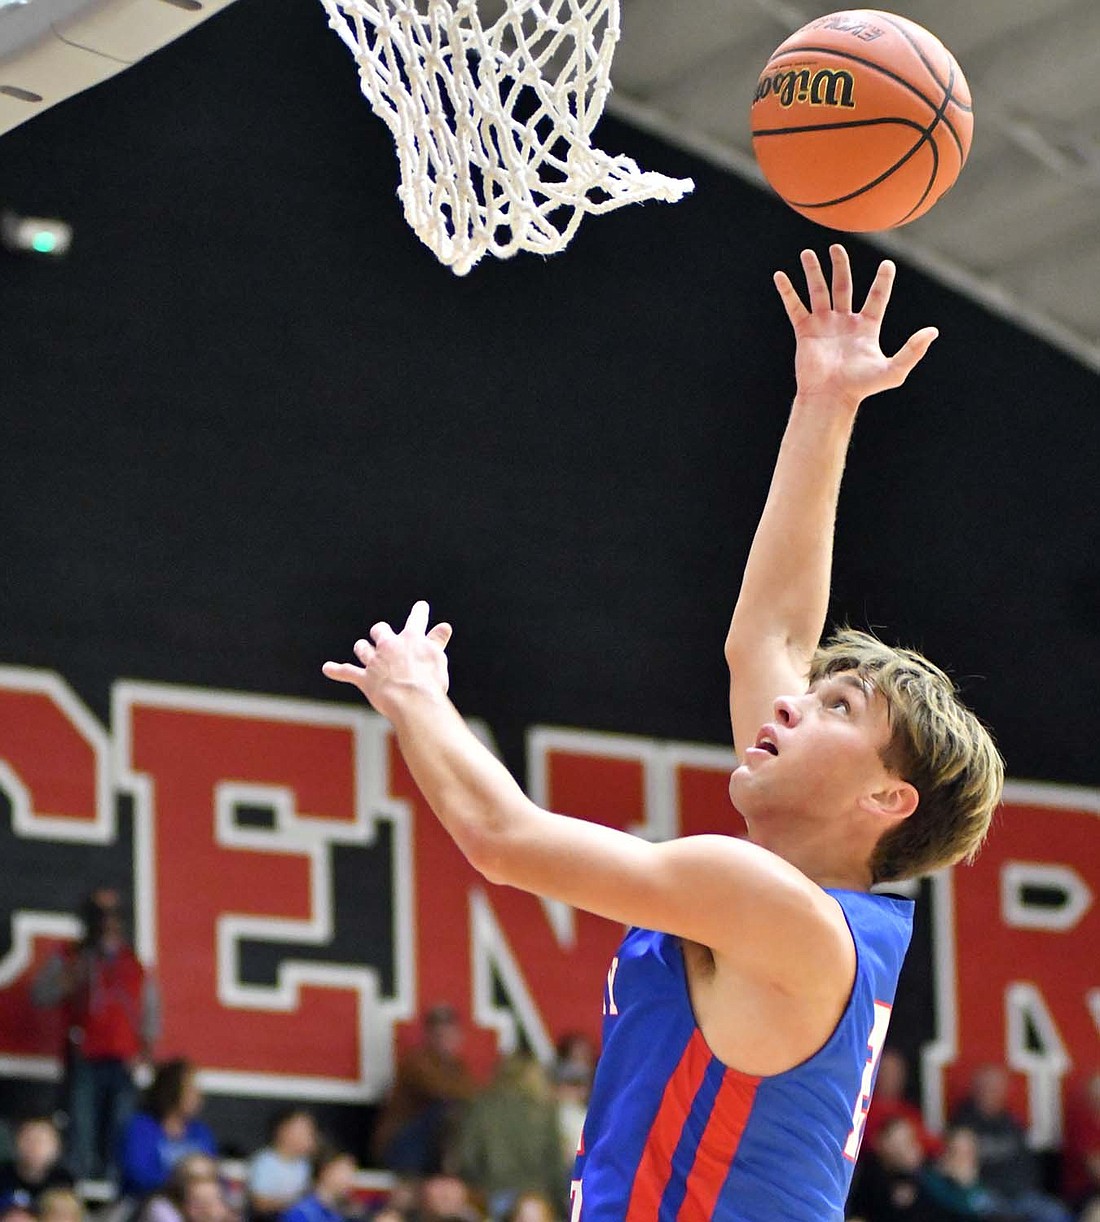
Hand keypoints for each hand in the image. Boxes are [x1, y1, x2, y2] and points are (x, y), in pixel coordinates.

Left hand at [323, 601, 452, 717]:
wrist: (413, 701)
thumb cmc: (430, 681)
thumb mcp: (438, 658)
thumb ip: (437, 641)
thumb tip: (445, 626)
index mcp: (411, 638)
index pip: (417, 620)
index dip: (419, 612)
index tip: (421, 606)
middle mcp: (390, 645)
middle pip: (380, 631)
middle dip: (380, 633)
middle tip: (382, 634)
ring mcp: (375, 662)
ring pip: (363, 649)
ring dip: (363, 649)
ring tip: (363, 649)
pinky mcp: (364, 679)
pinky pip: (346, 672)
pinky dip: (336, 670)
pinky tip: (327, 668)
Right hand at [775, 244, 937, 410]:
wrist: (830, 397)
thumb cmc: (861, 386)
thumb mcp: (893, 370)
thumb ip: (912, 350)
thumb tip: (933, 331)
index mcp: (866, 327)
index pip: (877, 297)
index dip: (883, 281)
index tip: (887, 264)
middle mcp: (844, 322)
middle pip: (843, 286)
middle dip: (840, 266)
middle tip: (836, 247)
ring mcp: (824, 325)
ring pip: (818, 292)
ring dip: (813, 272)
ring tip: (808, 253)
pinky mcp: (805, 331)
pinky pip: (795, 307)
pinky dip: (787, 291)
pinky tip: (780, 275)